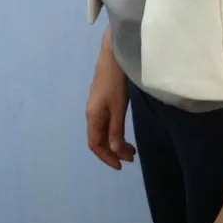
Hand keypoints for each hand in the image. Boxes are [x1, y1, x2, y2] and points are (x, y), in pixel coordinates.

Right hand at [85, 31, 135, 169]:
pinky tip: (123, 131)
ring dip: (115, 142)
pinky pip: (105, 123)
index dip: (106, 157)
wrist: (112, 56)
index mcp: (92, 116)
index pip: (94, 144)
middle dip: (113, 151)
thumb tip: (114, 152)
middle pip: (98, 139)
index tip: (121, 166)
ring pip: (102, 131)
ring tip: (131, 148)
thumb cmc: (115, 83)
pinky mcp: (101, 100)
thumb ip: (116, 130)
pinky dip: (114, 132)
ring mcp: (95, 106)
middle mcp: (91, 113)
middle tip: (131, 157)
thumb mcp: (118, 108)